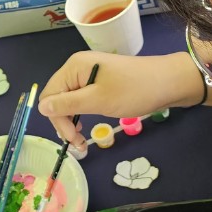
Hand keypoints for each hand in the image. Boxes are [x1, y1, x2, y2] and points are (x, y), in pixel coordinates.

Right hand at [38, 51, 203, 147]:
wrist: (171, 82)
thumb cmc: (134, 91)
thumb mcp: (99, 100)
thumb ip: (68, 104)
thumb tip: (41, 107)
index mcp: (74, 67)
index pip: (49, 96)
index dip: (57, 119)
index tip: (73, 138)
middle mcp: (77, 67)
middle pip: (57, 98)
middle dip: (64, 122)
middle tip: (79, 143)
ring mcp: (90, 73)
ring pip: (69, 100)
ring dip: (72, 120)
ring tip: (82, 138)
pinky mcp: (101, 81)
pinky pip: (82, 98)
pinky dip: (82, 113)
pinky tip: (87, 124)